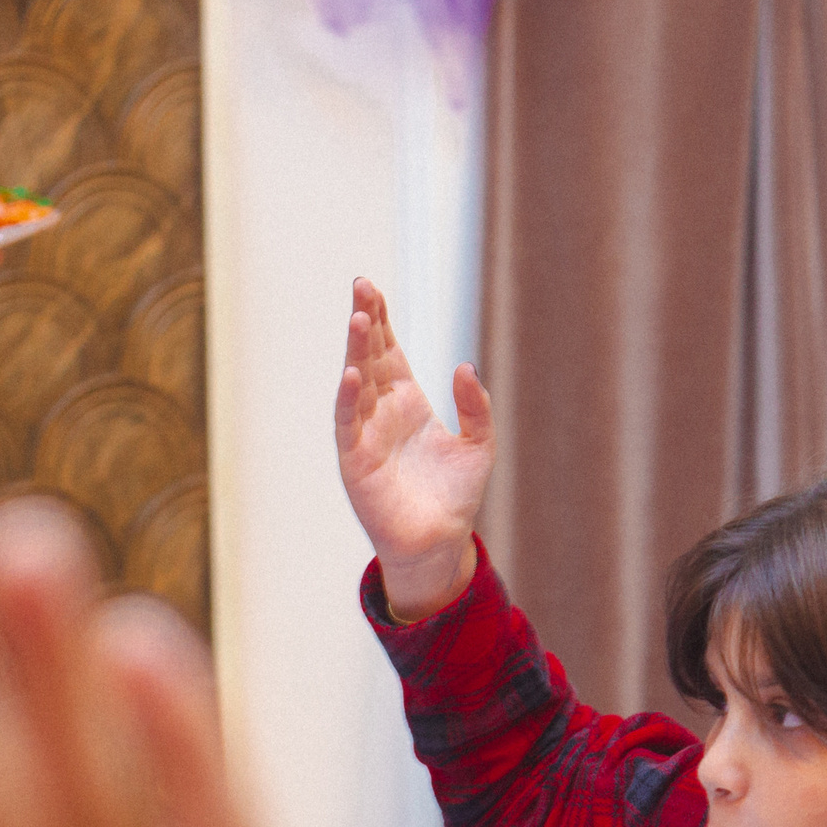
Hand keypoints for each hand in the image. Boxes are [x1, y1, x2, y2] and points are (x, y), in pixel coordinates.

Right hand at [335, 278, 492, 620]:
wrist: (440, 541)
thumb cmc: (455, 494)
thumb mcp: (479, 444)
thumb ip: (475, 406)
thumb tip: (464, 366)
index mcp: (407, 401)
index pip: (387, 350)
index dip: (380, 319)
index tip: (372, 287)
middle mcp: (381, 411)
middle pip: (368, 356)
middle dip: (364, 321)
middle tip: (361, 285)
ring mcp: (365, 433)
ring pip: (356, 383)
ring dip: (355, 351)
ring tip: (357, 317)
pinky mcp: (355, 460)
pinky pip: (347, 424)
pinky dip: (347, 399)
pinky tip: (351, 374)